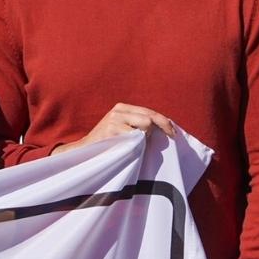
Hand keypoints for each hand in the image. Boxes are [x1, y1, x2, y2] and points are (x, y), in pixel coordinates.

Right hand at [55, 103, 177, 154]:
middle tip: (171, 136)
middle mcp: (118, 110)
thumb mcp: (123, 127)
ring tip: (134, 143)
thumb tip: (163, 127)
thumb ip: (138, 123)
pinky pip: (136, 136)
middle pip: (150, 116)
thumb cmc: (108, 143)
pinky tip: (126, 146)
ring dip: (145, 136)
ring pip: (145, 124)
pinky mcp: (112, 130)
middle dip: (161, 127)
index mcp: (122, 107)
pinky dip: (136, 143)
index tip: (173, 132)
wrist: (86, 151)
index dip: (164, 121)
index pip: (149, 111)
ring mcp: (114, 119)